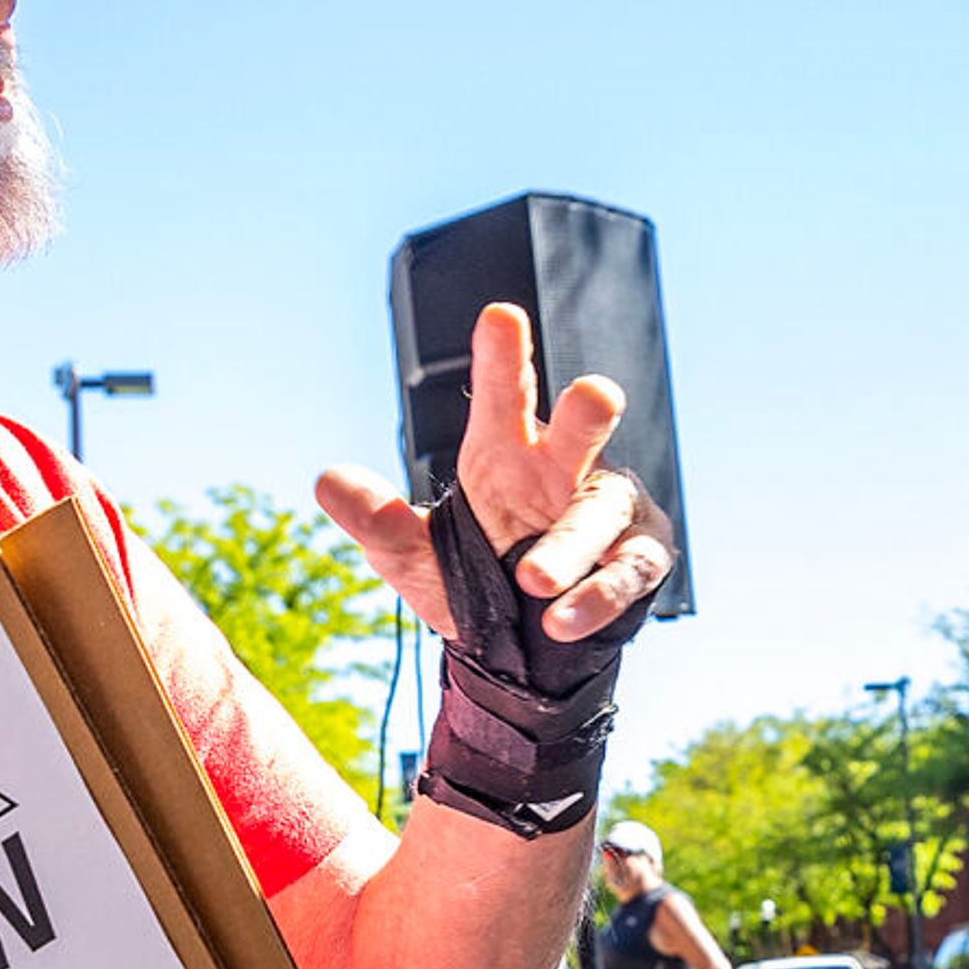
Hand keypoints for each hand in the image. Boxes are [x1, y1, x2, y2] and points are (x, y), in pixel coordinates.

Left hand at [317, 303, 674, 642]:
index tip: (501, 317)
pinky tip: (562, 617)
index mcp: (509, 455)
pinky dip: (596, 595)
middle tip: (594, 394)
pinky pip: (628, 570)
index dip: (503, 358)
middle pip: (583, 428)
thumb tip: (327, 481)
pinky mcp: (641, 556)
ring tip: (532, 579)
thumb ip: (378, 522)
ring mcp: (609, 512)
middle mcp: (566, 470)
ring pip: (599, 513)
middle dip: (588, 411)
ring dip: (568, 546)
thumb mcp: (414, 557)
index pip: (506, 398)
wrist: (524, 652)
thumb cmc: (477, 581)